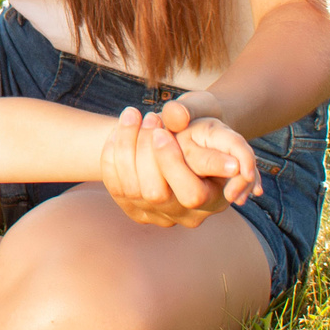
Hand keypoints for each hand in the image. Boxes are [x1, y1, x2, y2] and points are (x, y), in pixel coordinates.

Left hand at [95, 93, 258, 227]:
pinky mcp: (137, 211)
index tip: (161, 131)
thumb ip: (193, 114)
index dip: (172, 162)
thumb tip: (175, 114)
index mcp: (216, 198)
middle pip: (156, 194)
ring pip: (132, 190)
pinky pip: (116, 187)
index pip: (193, 194)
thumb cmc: (202, 125)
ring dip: (126, 147)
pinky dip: (112, 157)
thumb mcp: (205, 113)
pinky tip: (118, 131)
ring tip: (133, 115)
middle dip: (146, 151)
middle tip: (149, 116)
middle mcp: (190, 216)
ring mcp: (161, 216)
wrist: (187, 139)